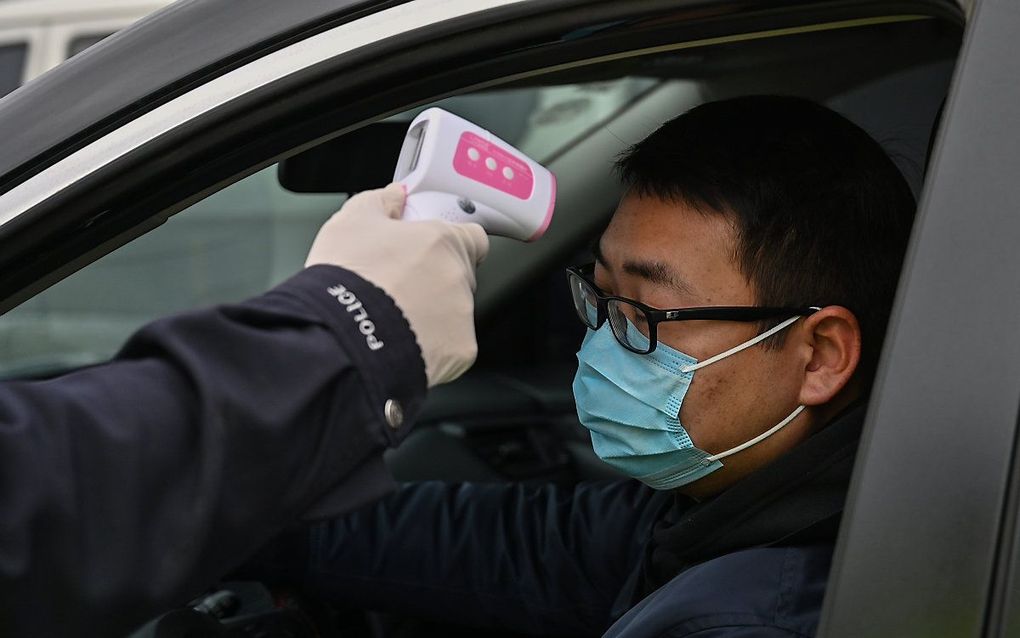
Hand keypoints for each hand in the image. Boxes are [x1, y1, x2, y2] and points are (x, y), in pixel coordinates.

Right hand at [305, 184, 489, 386]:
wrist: (342, 338)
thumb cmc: (348, 280)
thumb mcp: (351, 222)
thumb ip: (381, 201)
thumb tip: (395, 195)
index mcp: (442, 241)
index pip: (473, 236)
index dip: (453, 242)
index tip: (433, 249)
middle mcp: (459, 277)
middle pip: (460, 276)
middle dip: (435, 280)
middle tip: (400, 286)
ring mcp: (462, 316)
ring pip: (454, 313)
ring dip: (433, 314)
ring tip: (394, 318)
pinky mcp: (460, 352)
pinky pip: (451, 347)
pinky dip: (433, 347)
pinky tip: (403, 341)